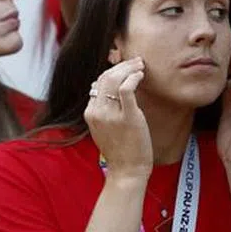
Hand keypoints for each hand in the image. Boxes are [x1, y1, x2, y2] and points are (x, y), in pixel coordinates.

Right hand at [84, 57, 151, 179]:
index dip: (112, 72)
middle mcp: (97, 111)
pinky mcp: (128, 117)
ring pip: (114, 79)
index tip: (125, 68)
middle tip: (136, 61)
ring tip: (140, 65)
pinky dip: (133, 77)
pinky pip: (126, 89)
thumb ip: (104, 111)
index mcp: (90, 113)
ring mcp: (111, 115)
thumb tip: (110, 93)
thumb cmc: (120, 150)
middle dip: (121, 66)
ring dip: (128, 68)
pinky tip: (140, 75)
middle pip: (104, 78)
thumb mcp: (104, 128)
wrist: (127, 170)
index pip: (97, 83)